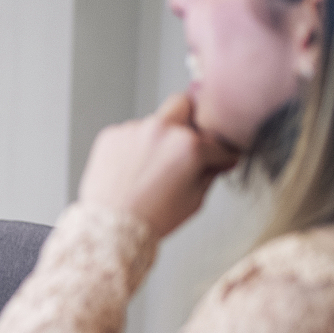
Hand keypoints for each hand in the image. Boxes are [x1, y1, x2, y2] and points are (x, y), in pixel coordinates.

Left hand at [77, 91, 242, 240]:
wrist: (110, 228)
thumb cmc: (152, 219)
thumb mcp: (195, 200)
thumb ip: (210, 173)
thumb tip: (219, 160)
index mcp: (189, 145)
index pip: (217, 142)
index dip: (223, 154)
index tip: (221, 157)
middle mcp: (162, 129)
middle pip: (184, 104)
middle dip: (190, 120)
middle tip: (187, 141)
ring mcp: (134, 129)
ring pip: (154, 123)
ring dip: (158, 139)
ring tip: (151, 170)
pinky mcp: (111, 134)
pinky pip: (130, 135)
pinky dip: (134, 148)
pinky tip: (132, 171)